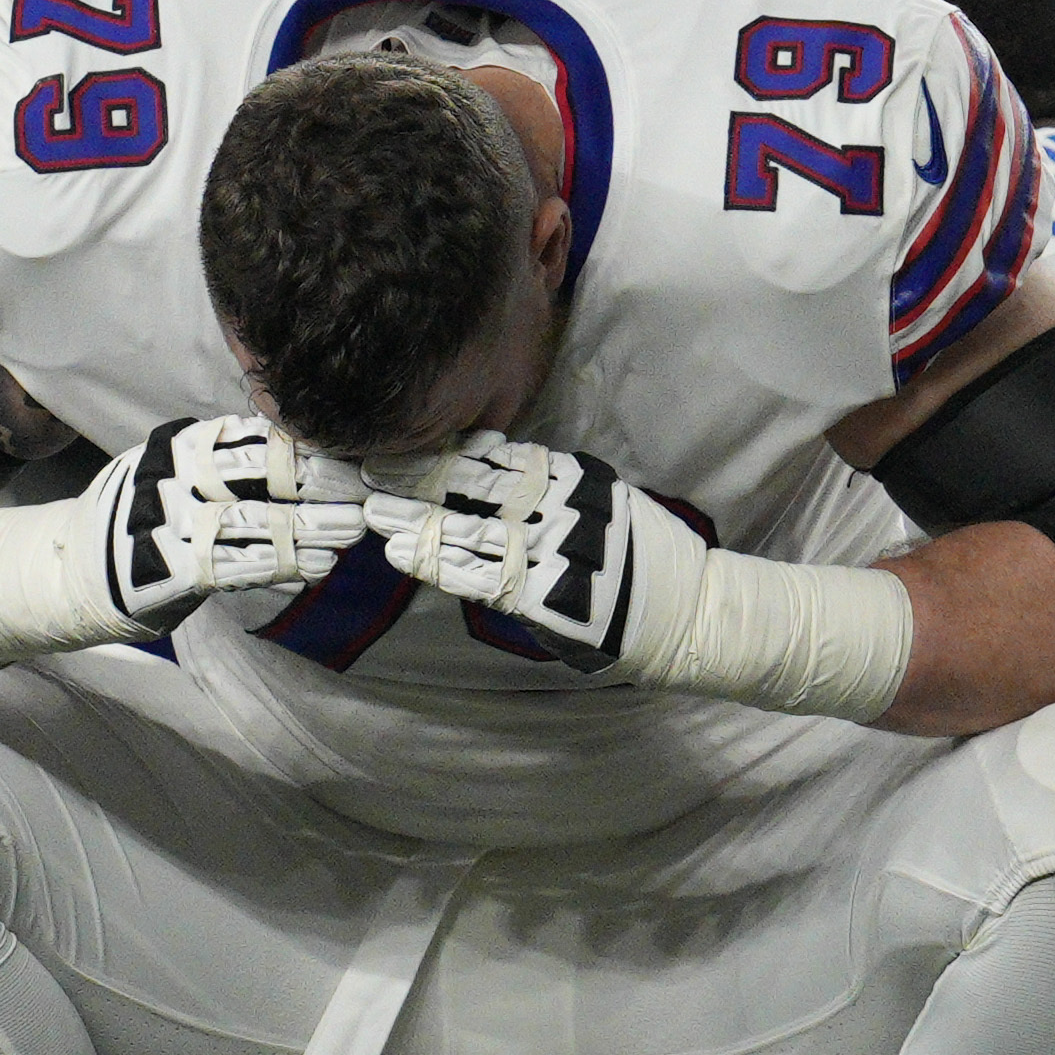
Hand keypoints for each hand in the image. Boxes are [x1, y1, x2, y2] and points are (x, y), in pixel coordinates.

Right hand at [85, 415, 370, 634]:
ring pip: (255, 522)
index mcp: (180, 445)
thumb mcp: (177, 473)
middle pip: (259, 475)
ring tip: (350, 534)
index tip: (351, 462)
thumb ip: (228, 462)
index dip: (307, 452)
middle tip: (362, 498)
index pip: (255, 440)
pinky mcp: (169, 568)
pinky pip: (238, 565)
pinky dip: (281, 565)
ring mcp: (169, 522)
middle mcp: (172, 476)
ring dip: (310, 529)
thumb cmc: (146, 520)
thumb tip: (306, 460)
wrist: (75, 572)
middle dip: (317, 487)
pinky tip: (315, 567)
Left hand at [364, 430, 687, 672]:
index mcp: (570, 478)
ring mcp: (554, 549)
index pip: (494, 458)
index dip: (442, 451)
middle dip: (418, 479)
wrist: (686, 611)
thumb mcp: (599, 499)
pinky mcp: (548, 594)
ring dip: (415, 520)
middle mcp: (561, 506)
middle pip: (474, 487)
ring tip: (372, 512)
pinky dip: (439, 564)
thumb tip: (483, 460)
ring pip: (470, 530)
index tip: (397, 442)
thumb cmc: (636, 557)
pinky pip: (482, 577)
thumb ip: (546, 484)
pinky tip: (402, 553)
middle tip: (367, 471)